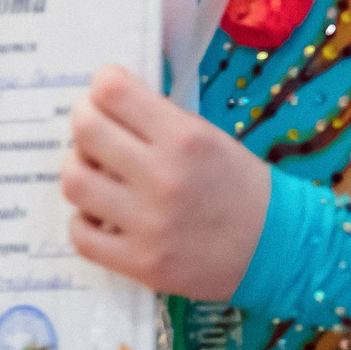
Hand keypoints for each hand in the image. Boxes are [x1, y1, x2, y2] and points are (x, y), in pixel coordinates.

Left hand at [61, 64, 271, 300]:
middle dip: (84, 121)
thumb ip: (156, 119)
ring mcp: (149, 224)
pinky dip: (84, 221)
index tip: (107, 95)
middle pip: (85, 130)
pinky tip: (102, 215)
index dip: (102, 86)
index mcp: (184, 138)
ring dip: (80, 170)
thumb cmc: (237, 184)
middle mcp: (163, 177)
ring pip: (73, 181)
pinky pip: (81, 235)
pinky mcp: (141, 263)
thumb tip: (101, 102)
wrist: (277, 249)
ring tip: (97, 174)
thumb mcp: (206, 136)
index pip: (111, 90)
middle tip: (94, 130)